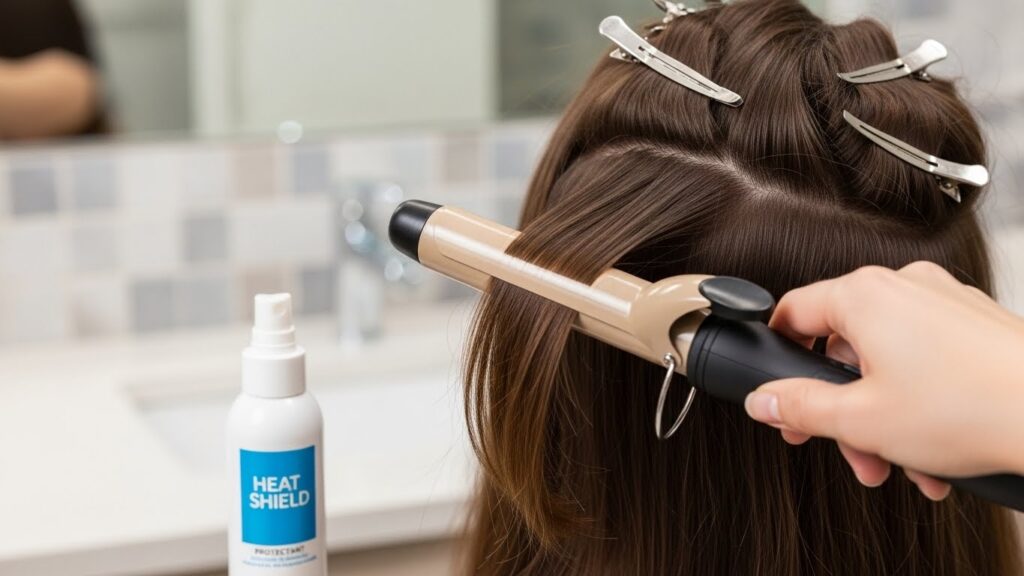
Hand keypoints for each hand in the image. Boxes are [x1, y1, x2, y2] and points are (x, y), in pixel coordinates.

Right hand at [744, 262, 1023, 499]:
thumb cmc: (971, 409)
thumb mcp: (860, 420)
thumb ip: (799, 407)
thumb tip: (763, 400)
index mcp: (865, 295)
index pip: (792, 311)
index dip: (776, 358)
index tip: (779, 394)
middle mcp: (904, 286)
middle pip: (843, 345)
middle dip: (841, 407)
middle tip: (841, 446)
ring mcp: (944, 301)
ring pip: (887, 359)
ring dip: (882, 416)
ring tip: (898, 462)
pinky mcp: (975, 323)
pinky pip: (926, 359)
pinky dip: (919, 401)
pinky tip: (931, 449)